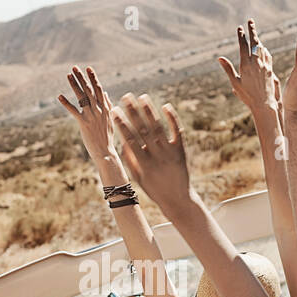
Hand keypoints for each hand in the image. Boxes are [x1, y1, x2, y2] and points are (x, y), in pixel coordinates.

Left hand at [58, 66, 116, 156]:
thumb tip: (105, 92)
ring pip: (82, 97)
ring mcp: (91, 116)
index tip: (88, 68)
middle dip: (82, 78)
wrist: (105, 152)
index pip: (99, 89)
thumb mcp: (109, 119)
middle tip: (74, 67)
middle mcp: (98, 109)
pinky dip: (66, 103)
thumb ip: (108, 105)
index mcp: (105, 108)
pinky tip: (59, 96)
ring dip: (74, 85)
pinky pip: (74, 111)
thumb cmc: (107, 136)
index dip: (93, 78)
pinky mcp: (84, 123)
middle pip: (89, 90)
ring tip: (68, 75)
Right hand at [111, 94, 192, 213]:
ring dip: (150, 111)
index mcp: (144, 164)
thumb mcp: (138, 178)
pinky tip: (166, 105)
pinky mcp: (181, 150)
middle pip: (143, 130)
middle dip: (134, 112)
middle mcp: (157, 156)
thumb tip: (122, 142)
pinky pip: (176, 131)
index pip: (130, 139)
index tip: (114, 111)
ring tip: (142, 96)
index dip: (121, 124)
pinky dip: (171, 118)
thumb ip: (131, 161)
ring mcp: (170, 153)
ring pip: (159, 128)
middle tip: (126, 96)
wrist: (178, 199)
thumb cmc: (154, 189)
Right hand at [218, 19, 280, 120]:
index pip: (243, 46)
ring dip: (258, 39)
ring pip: (262, 48)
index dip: (241, 36)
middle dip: (252, 30)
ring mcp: (265, 65)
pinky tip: (263, 48)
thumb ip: (228, 69)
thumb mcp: (235, 83)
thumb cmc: (247, 96)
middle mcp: (257, 63)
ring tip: (255, 33)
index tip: (239, 28)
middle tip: (250, 21)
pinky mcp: (270, 69)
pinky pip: (268, 55)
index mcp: (246, 65)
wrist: (264, 104)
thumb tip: (220, 58)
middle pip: (255, 42)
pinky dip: (264, 49)